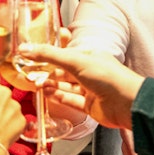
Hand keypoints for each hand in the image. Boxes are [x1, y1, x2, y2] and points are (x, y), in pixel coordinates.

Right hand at [21, 44, 143, 129]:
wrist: (127, 103)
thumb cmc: (109, 77)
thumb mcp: (75, 60)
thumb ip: (49, 55)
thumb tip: (27, 48)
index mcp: (90, 56)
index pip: (64, 54)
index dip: (48, 55)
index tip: (31, 57)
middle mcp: (90, 72)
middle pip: (63, 71)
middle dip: (46, 72)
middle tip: (30, 74)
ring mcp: (90, 89)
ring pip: (65, 86)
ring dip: (50, 85)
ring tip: (36, 84)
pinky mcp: (90, 106)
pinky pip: (70, 100)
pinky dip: (58, 97)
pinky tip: (47, 93)